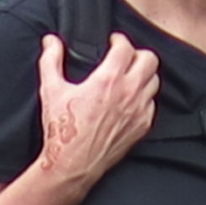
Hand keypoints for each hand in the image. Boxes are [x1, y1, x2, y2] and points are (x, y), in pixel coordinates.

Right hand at [31, 31, 160, 193]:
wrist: (72, 164)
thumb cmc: (62, 129)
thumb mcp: (51, 90)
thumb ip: (51, 60)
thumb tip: (51, 41)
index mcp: (108, 80)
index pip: (126, 47)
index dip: (119, 40)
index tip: (113, 42)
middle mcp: (129, 93)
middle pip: (149, 59)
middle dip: (137, 54)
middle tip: (125, 57)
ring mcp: (139, 110)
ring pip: (154, 81)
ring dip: (143, 74)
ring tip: (129, 76)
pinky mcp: (142, 126)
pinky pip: (152, 104)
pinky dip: (145, 98)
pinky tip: (131, 100)